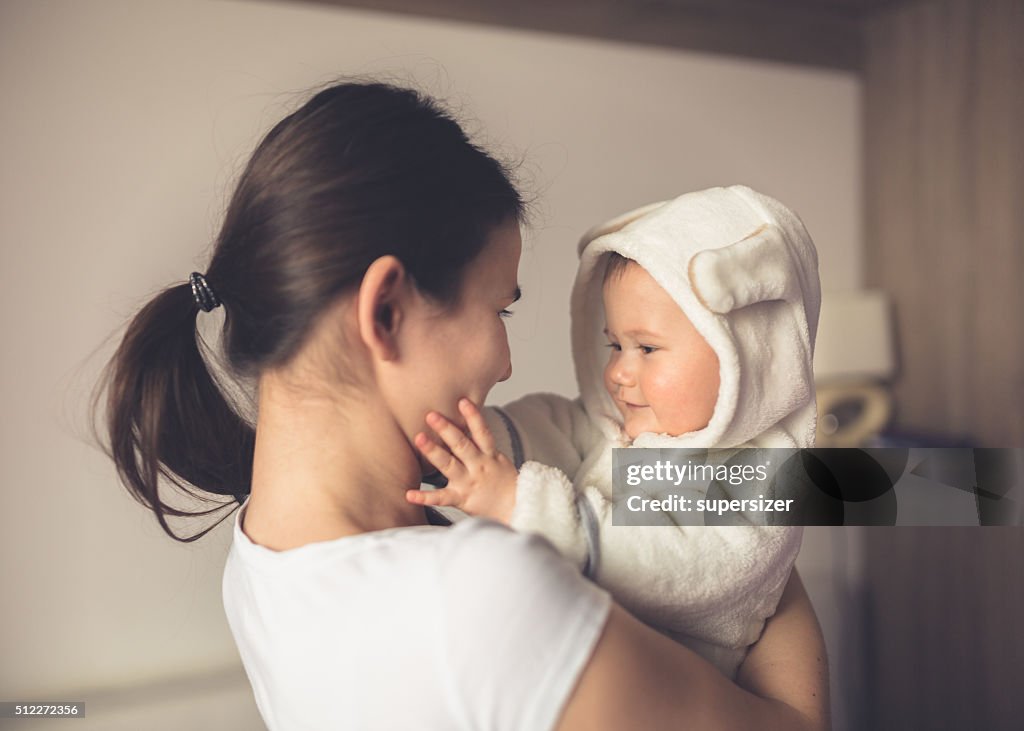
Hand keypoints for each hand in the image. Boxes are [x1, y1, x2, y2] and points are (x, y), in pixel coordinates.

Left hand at [406, 398, 517, 523]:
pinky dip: (425, 497)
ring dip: (434, 451)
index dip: (473, 416)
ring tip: (419, 438)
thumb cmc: (505, 484)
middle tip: (431, 415)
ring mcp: (469, 482)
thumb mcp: (500, 460)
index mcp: (490, 456)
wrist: (516, 509)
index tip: (463, 401)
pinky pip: (442, 498)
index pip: (482, 432)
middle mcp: (479, 466)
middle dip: (446, 429)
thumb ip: (483, 445)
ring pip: (449, 465)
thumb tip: (469, 424)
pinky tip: (409, 494)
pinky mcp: (462, 499)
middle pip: (462, 445)